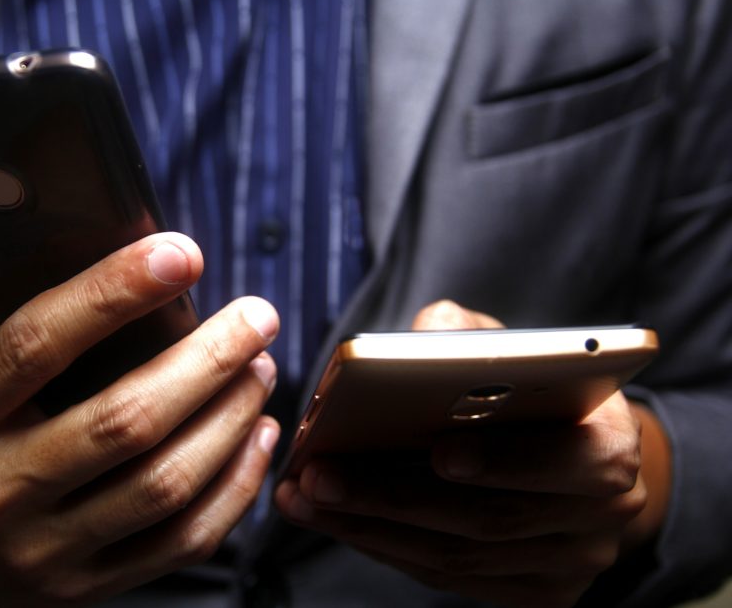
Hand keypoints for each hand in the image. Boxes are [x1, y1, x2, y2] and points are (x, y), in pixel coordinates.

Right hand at [0, 197, 280, 606]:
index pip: (36, 346)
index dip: (111, 294)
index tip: (178, 253)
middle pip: (125, 421)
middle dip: (206, 361)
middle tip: (256, 315)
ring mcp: (47, 549)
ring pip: (163, 484)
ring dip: (228, 419)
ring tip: (260, 366)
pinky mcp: (89, 585)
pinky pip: (180, 542)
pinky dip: (234, 489)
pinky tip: (256, 436)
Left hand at [275, 300, 670, 607]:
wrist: (583, 460)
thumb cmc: (539, 392)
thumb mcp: (518, 348)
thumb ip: (473, 334)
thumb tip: (422, 337)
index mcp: (611, 446)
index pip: (569, 462)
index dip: (505, 460)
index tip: (440, 452)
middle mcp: (600, 517)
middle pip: (489, 519)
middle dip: (393, 497)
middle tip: (320, 475)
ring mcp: (568, 565)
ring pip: (458, 557)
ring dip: (370, 528)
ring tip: (304, 497)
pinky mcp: (533, 593)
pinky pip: (448, 578)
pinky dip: (385, 548)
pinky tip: (336, 520)